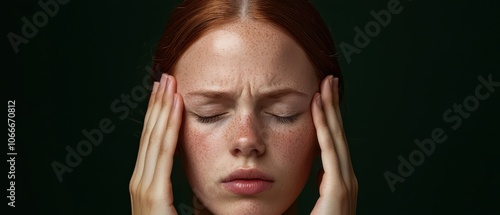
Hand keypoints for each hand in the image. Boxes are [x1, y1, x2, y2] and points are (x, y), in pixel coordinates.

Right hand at [129, 74, 183, 214]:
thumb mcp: (183, 211)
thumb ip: (190, 194)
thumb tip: (204, 182)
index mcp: (148, 186)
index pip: (154, 144)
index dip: (161, 117)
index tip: (169, 94)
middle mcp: (141, 183)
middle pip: (150, 136)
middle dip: (158, 106)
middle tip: (165, 78)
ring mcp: (143, 188)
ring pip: (154, 138)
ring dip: (161, 108)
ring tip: (168, 83)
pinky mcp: (152, 194)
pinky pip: (162, 152)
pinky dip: (167, 127)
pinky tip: (174, 106)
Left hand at [310, 75, 357, 214]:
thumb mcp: (307, 205)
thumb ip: (304, 188)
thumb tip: (288, 174)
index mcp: (339, 182)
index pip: (333, 143)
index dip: (329, 119)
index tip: (321, 98)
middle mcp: (346, 178)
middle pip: (338, 135)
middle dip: (333, 106)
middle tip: (329, 80)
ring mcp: (345, 183)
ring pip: (335, 137)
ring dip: (330, 109)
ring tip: (326, 84)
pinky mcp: (338, 188)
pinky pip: (328, 150)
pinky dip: (323, 126)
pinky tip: (318, 107)